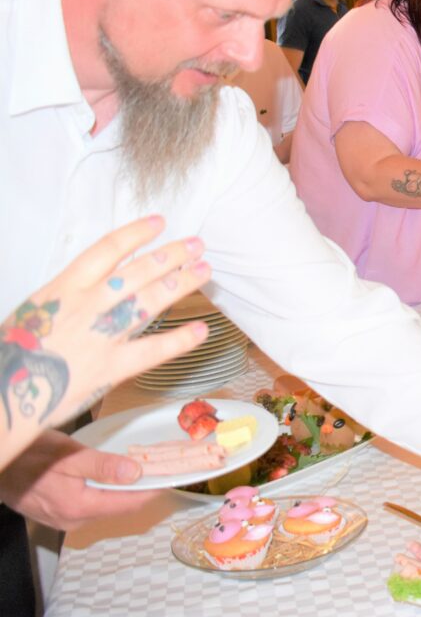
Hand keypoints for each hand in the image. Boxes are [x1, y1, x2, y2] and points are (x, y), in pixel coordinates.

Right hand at [0, 430, 158, 530]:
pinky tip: (113, 477)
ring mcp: (64, 519)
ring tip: (142, 470)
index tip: (171, 477)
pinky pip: (91, 504)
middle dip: (141, 489)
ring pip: (105, 505)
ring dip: (124, 490)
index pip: (128, 503)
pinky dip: (106, 491)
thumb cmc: (28, 456)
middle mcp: (73, 519)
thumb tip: (136, 473)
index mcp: (79, 507)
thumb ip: (102, 466)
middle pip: (118, 506)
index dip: (152, 490)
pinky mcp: (57, 512)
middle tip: (159, 470)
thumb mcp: (68, 455)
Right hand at [1, 216, 210, 442]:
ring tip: (205, 271)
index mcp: (64, 287)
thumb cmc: (16, 350)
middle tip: (197, 244)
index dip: (137, 233)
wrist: (1, 393)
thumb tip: (100, 276)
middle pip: (138, 272)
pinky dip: (180, 340)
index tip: (159, 222)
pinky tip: (202, 329)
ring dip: (181, 284)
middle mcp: (87, 306)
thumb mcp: (38, 307)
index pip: (108, 249)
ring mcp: (101, 336)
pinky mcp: (111, 368)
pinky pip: (153, 351)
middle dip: (172, 255)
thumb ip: (70, 292)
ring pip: (150, 302)